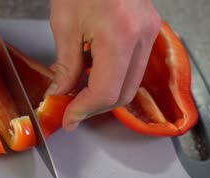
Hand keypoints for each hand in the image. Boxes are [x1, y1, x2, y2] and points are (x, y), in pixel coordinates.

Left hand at [46, 0, 160, 130]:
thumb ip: (65, 66)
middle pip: (123, 94)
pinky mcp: (147, 30)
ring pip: (130, 84)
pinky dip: (111, 77)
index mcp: (120, 34)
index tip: (68, 119)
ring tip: (76, 91)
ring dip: (103, 94)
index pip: (106, 92)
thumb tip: (60, 95)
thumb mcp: (64, 25)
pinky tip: (90, 73)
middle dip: (95, 107)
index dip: (84, 111)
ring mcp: (149, 33)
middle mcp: (142, 36)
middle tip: (70, 110)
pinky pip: (132, 66)